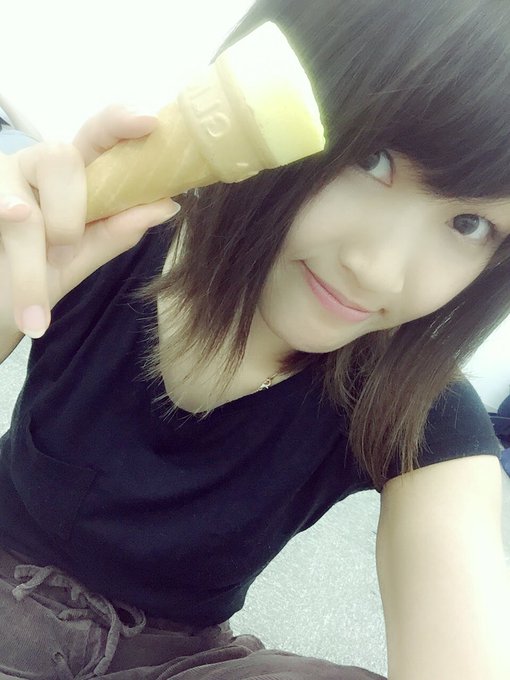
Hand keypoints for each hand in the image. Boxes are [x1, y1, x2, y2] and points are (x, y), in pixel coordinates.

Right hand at [0, 104, 179, 338]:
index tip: (148, 122)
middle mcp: (33, 165)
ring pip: (22, 207)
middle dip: (68, 218)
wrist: (0, 307)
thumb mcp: (81, 257)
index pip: (97, 135)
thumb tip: (168, 205)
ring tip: (37, 316)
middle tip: (62, 257)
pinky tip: (15, 296)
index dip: (120, 122)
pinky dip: (14, 273)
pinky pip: (0, 218)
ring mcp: (0, 178)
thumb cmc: (37, 276)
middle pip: (59, 158)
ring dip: (32, 265)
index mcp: (71, 175)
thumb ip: (117, 230)